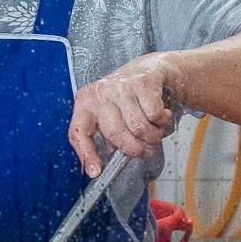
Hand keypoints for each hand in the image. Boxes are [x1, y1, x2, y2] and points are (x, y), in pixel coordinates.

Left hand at [68, 53, 176, 175]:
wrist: (152, 69)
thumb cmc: (128, 98)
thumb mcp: (111, 115)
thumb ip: (107, 138)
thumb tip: (104, 167)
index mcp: (85, 103)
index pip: (78, 132)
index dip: (86, 154)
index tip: (95, 172)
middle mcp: (99, 93)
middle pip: (115, 134)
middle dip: (135, 149)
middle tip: (145, 151)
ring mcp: (120, 87)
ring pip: (139, 127)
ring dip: (152, 136)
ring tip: (154, 132)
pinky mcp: (141, 82)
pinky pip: (155, 116)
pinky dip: (162, 121)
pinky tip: (161, 116)